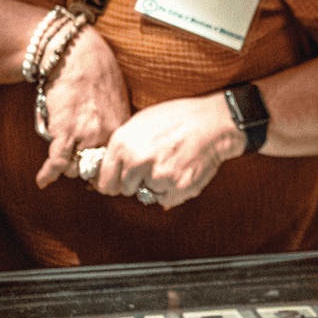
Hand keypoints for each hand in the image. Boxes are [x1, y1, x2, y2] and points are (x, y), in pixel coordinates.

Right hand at [35, 24, 130, 187]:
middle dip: (84, 168)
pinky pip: (57, 162)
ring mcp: (87, 135)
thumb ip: (114, 126)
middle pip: (94, 170)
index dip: (104, 171)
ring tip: (60, 149)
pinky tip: (43, 181)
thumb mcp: (117, 101)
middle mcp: (107, 135)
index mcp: (122, 129)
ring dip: (66, 163)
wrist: (77, 55)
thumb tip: (111, 147)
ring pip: (75, 168)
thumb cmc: (96, 74)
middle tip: (76, 161)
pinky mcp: (65, 131)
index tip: (98, 174)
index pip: (116, 163)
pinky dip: (48, 173)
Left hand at [87, 92, 244, 208]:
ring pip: (146, 194)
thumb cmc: (178, 118)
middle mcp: (135, 160)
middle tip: (153, 166)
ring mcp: (155, 176)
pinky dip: (172, 190)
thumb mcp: (141, 121)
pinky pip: (165, 199)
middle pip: (124, 190)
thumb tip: (109, 166)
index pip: (104, 180)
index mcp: (122, 142)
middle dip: (135, 182)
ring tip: (170, 163)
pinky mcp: (175, 188)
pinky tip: (181, 170)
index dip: (110, 183)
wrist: (213, 122)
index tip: (116, 184)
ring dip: (155, 185)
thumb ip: (122, 145)